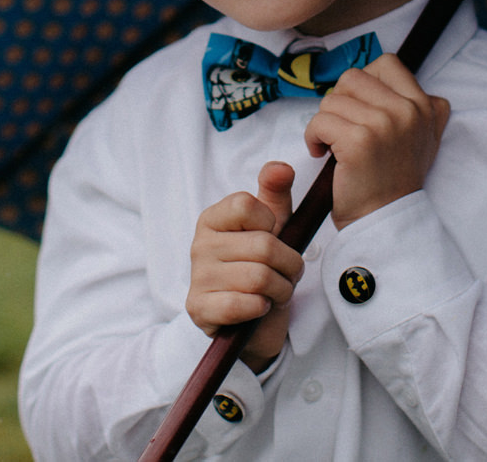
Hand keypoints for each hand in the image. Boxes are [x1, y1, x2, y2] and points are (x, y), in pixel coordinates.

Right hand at [187, 161, 302, 368]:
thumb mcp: (273, 225)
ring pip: (259, 278)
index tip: (273, 236)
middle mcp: (199, 245)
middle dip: (289, 265)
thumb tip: (280, 167)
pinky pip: (242, 305)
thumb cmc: (262, 266)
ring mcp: (197, 278)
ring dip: (281, 289)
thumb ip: (275, 192)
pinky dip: (261, 308)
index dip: (272, 223)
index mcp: (213, 219)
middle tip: (287, 273)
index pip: (247, 205)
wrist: (254, 319)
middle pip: (263, 246)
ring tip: (276, 291)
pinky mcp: (199, 309)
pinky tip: (259, 308)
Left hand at [304, 54, 450, 228]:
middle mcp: (408, 111)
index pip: (386, 63)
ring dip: (324, 122)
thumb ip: (424, 109)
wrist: (386, 221)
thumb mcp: (425, 139)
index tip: (358, 108)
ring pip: (332, 99)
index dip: (364, 82)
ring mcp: (384, 125)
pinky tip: (323, 154)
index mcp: (424, 106)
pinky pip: (320, 121)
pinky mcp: (359, 142)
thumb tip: (407, 83)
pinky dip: (313, 137)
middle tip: (342, 129)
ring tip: (333, 145)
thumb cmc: (394, 181)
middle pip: (352, 78)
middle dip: (339, 103)